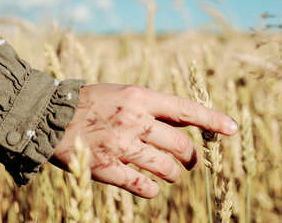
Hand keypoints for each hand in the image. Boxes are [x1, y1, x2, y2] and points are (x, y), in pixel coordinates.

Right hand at [52, 84, 236, 197]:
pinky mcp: (107, 168)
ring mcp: (121, 145)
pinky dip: (152, 189)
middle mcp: (135, 120)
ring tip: (172, 175)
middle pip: (180, 146)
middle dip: (191, 157)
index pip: (185, 109)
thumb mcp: (121, 93)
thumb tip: (178, 122)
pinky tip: (150, 187)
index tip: (232, 129)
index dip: (212, 120)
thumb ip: (149, 106)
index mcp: (140, 97)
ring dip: (173, 175)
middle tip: (190, 162)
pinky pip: (142, 186)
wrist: (50, 115)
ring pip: (166, 169)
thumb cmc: (89, 102)